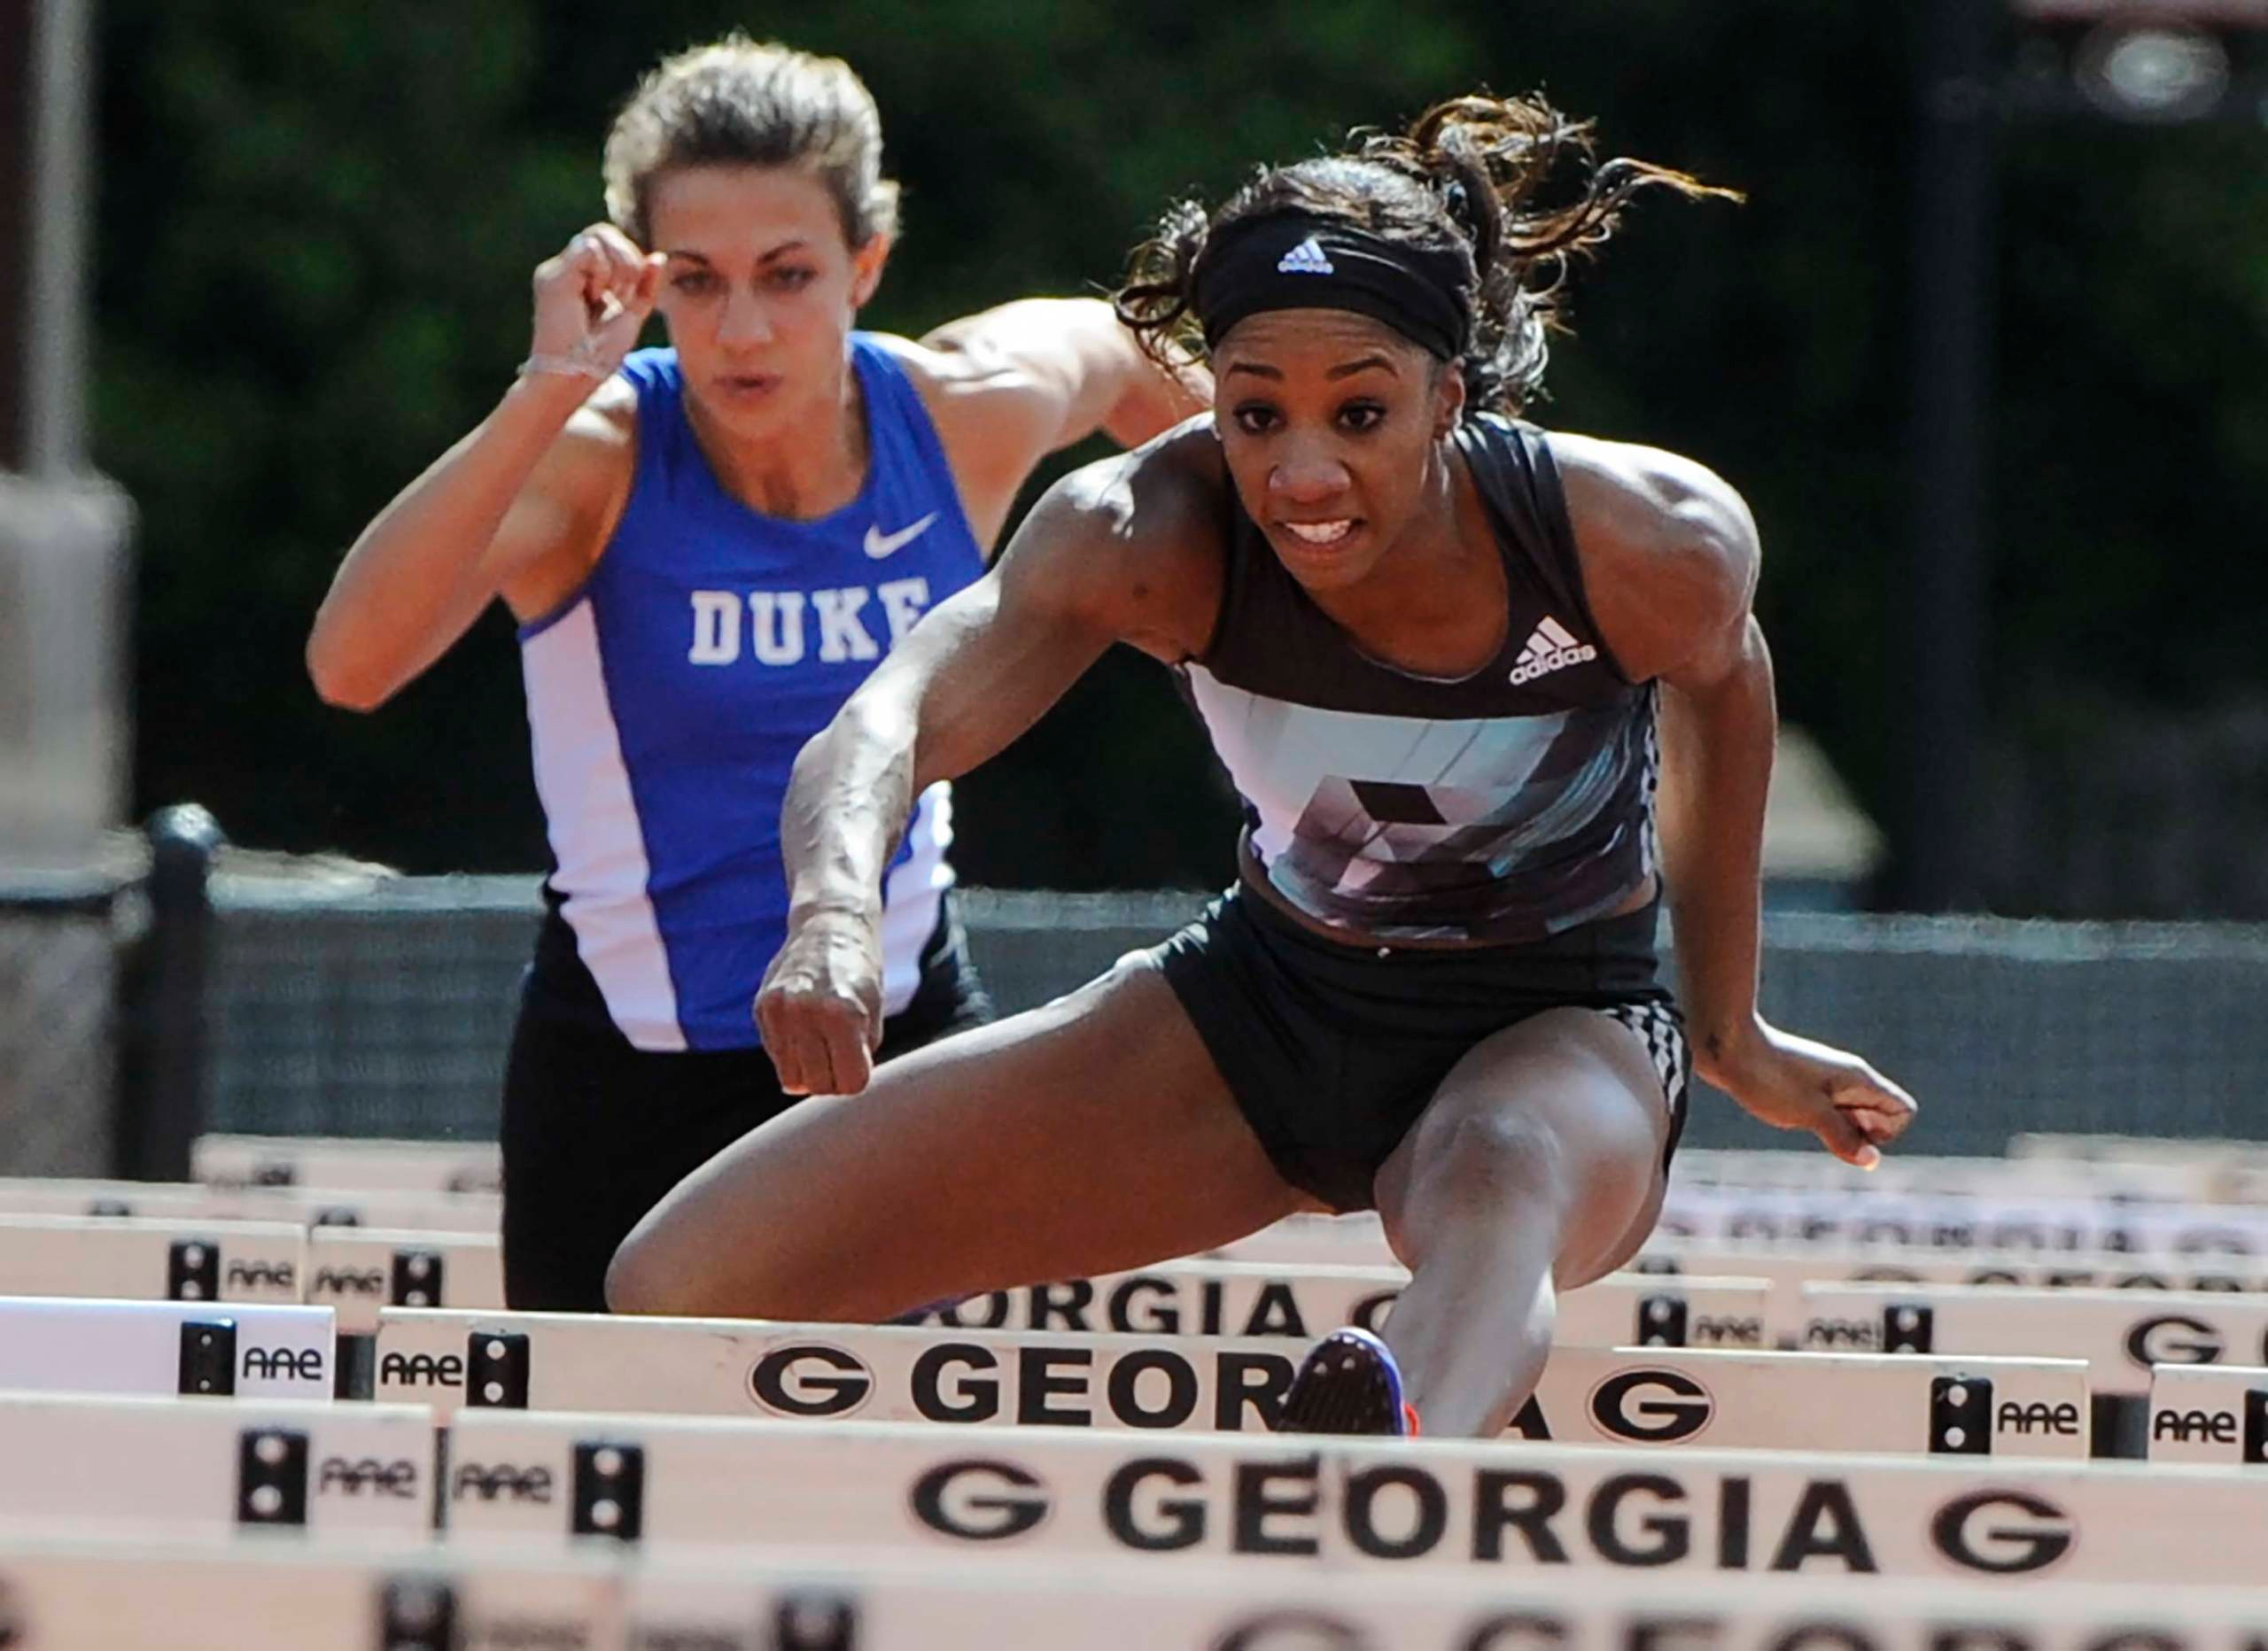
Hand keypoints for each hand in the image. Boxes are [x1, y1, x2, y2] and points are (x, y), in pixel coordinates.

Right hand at [527, 223, 665, 381]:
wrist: (576, 375)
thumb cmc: (600, 355)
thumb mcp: (631, 315)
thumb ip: (645, 286)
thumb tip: (658, 256)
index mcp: (581, 278)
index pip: (610, 242)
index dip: (630, 260)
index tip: (628, 296)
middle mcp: (565, 269)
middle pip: (604, 232)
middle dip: (627, 259)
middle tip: (622, 295)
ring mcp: (556, 270)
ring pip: (598, 235)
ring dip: (617, 266)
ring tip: (608, 297)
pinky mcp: (553, 276)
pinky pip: (589, 249)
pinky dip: (603, 272)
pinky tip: (596, 297)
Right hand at [755, 909, 884, 1095]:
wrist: (829, 928)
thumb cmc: (860, 975)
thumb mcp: (874, 1013)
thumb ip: (860, 1054)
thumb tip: (837, 1088)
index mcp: (844, 1013)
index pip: (851, 1083)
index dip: (857, 1076)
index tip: (860, 1060)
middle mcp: (807, 1011)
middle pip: (819, 1085)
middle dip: (834, 1078)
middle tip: (840, 1054)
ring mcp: (780, 1009)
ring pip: (792, 1079)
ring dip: (810, 1071)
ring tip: (822, 1044)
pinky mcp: (762, 1008)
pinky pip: (776, 1056)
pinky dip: (792, 1053)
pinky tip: (804, 1029)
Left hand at [1701, 1018, 1916, 1168]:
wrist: (1727, 1046)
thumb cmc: (1769, 1078)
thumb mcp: (1809, 1113)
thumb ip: (1843, 1137)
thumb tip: (1872, 1162)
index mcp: (1858, 1079)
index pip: (1903, 1111)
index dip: (1886, 1132)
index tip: (1850, 1129)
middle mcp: (1848, 1079)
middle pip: (1880, 1117)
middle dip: (1860, 1134)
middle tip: (1821, 1122)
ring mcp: (1827, 1082)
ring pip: (1851, 1116)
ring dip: (1835, 1130)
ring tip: (1800, 1116)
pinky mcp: (1804, 1086)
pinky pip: (1826, 1111)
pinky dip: (1815, 1121)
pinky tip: (1787, 1113)